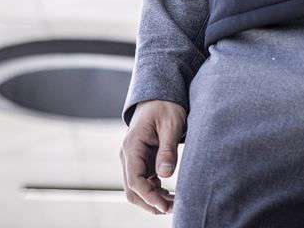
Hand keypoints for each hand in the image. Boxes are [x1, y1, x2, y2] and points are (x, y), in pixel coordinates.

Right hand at [119, 99, 186, 213]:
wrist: (160, 94)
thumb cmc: (166, 105)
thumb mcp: (171, 124)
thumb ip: (167, 150)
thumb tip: (165, 175)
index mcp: (132, 146)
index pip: (135, 181)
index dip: (149, 196)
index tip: (166, 205)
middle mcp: (128, 154)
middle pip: (133, 190)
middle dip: (151, 203)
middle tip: (173, 209)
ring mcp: (133, 158)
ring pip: (138, 188)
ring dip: (153, 199)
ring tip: (175, 203)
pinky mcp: (141, 160)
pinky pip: (143, 181)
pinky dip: (154, 191)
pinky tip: (169, 194)